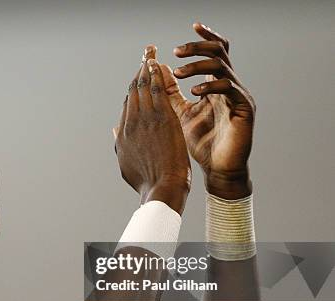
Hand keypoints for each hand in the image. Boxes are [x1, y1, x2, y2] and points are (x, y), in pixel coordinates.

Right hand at [114, 45, 190, 214]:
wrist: (162, 188)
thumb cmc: (148, 181)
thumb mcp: (127, 164)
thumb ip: (120, 144)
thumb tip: (115, 130)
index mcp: (123, 134)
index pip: (128, 104)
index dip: (134, 87)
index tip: (140, 76)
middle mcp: (130, 124)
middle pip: (133, 91)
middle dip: (139, 71)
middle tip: (145, 55)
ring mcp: (145, 120)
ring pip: (143, 87)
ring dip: (146, 68)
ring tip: (150, 53)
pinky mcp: (161, 118)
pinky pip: (156, 90)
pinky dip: (155, 75)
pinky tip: (157, 63)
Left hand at [162, 22, 254, 198]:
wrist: (218, 170)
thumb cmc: (200, 143)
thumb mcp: (179, 113)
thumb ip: (171, 92)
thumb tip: (158, 69)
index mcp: (215, 85)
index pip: (213, 53)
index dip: (204, 39)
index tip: (192, 26)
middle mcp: (229, 86)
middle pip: (219, 52)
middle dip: (197, 47)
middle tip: (177, 51)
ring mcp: (238, 96)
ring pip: (222, 66)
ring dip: (198, 65)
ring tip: (179, 72)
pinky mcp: (245, 109)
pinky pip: (229, 88)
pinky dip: (210, 86)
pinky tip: (195, 91)